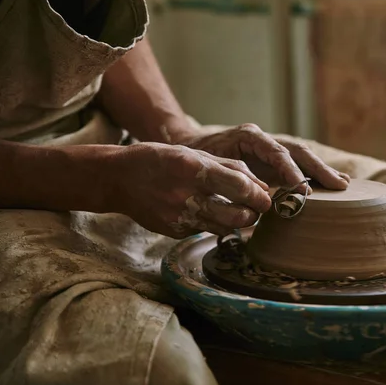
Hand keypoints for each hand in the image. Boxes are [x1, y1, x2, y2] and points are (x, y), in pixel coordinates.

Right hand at [111, 142, 271, 237]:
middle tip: (256, 209)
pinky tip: (204, 211)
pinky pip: (205, 230)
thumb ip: (230, 168)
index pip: (240, 188)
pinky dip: (212, 223)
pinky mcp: (175, 231)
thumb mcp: (194, 153)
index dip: (260, 196)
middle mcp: (187, 195)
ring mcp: (180, 217)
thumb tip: (261, 185)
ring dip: (236, 222)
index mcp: (195, 169)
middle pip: (237, 216)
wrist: (119, 179)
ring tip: (235, 210)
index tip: (266, 198)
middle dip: (253, 215)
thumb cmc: (162, 160)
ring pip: (225, 228)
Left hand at [183, 124, 349, 190]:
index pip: (276, 152)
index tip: (303, 188)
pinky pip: (298, 164)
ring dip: (322, 170)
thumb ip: (231, 181)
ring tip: (343, 183)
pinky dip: (315, 173)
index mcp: (248, 137)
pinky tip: (332, 182)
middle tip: (338, 185)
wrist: (191, 147)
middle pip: (297, 150)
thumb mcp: (209, 169)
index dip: (291, 170)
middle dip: (318, 168)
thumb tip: (254, 204)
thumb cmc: (197, 160)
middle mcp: (264, 139)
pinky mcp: (274, 158)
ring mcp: (271, 147)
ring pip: (302, 156)